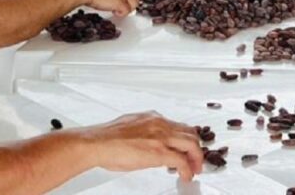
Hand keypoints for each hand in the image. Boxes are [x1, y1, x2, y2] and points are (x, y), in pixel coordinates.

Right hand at [84, 111, 202, 181]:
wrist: (98, 142)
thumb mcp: (132, 126)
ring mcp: (161, 137)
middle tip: (196, 160)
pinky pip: (181, 161)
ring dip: (196, 158)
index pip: (179, 126)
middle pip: (190, 132)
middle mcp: (160, 123)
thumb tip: (148, 140)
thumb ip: (145, 130)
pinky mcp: (158, 152)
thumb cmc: (108, 138)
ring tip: (194, 169)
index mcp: (153, 118)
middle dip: (196, 148)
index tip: (187, 149)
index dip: (186, 138)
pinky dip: (188, 170)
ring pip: (191, 143)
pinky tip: (186, 176)